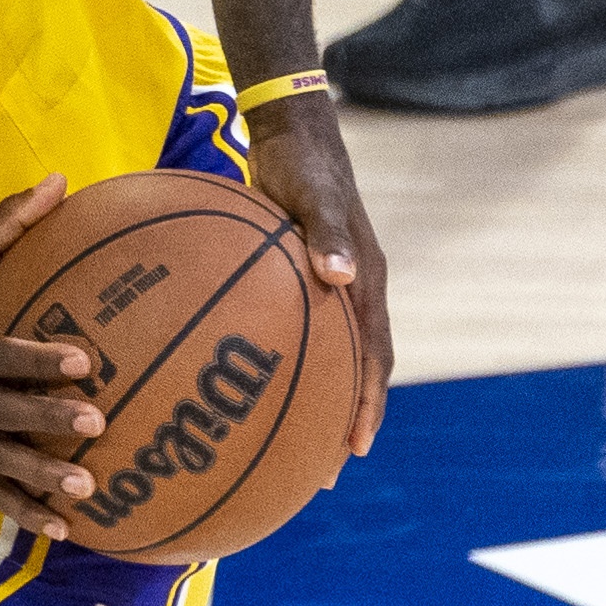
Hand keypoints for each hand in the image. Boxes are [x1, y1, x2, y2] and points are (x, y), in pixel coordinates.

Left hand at [242, 98, 391, 453]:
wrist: (293, 132)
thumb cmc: (302, 163)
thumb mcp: (313, 194)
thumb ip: (324, 233)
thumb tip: (341, 277)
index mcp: (367, 283)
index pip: (374, 357)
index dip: (366, 405)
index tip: (354, 449)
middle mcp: (354, 293)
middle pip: (354, 371)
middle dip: (340, 423)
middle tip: (318, 473)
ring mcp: (330, 290)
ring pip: (326, 358)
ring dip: (311, 403)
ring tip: (282, 449)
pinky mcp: (301, 282)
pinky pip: (293, 334)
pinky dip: (276, 363)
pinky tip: (231, 386)